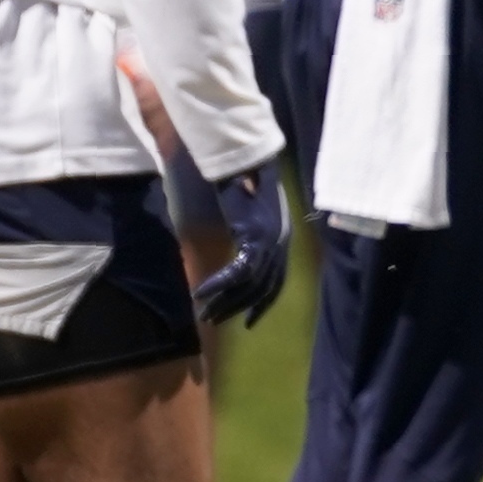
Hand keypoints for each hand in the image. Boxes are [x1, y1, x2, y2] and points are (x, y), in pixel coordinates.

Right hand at [190, 162, 293, 326]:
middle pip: (262, 288)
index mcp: (282, 240)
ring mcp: (270, 241)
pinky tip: (201, 292)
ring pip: (249, 284)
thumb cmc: (246, 182)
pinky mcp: (254, 237)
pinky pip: (237, 271)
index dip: (263, 304)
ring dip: (225, 301)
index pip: (276, 283)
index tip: (249, 322)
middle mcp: (280, 244)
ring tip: (205, 313)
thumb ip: (249, 236)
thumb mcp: (250, 215)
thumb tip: (237, 258)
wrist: (246, 159)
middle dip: (237, 307)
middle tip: (215, 321)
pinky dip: (219, 284)